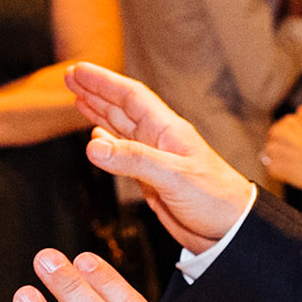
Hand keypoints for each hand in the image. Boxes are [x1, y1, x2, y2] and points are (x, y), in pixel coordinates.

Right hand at [66, 63, 254, 252]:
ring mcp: (154, 159)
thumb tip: (93, 145)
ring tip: (78, 98)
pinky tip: (96, 138)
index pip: (130, 97)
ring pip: (120, 128)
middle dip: (96, 91)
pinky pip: (122, 155)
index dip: (103, 82)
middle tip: (71, 77)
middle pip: (122, 108)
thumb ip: (133, 160)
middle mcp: (159, 140)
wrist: (230, 230)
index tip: (79, 70)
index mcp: (167, 130)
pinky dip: (106, 144)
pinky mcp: (151, 179)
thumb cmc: (216, 199)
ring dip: (98, 113)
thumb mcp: (173, 177)